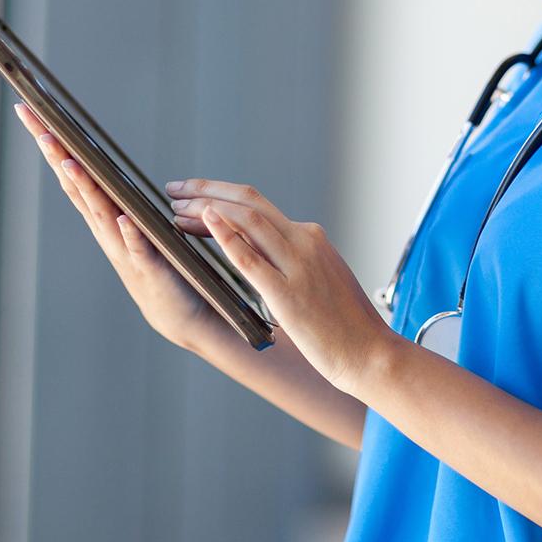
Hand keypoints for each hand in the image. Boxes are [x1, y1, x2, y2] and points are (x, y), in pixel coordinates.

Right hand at [12, 101, 214, 347]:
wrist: (185, 316)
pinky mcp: (152, 270)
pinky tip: (122, 219)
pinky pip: (139, 249)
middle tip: (37, 126)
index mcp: (109, 218)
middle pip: (79, 188)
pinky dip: (130, 234)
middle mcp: (110, 233)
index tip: (35, 115)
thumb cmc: (163, 270)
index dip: (56, 147)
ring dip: (86, 190)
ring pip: (101, 215)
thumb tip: (105, 170)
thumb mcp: (137, 228)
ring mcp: (127, 252)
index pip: (77, 176)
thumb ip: (122, 203)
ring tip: (70, 163)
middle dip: (57, 157)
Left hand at [164, 178, 395, 394]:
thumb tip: (260, 251)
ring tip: (176, 211)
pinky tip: (204, 222)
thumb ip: (293, 259)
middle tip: (174, 190)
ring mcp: (297, 265)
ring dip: (206, 209)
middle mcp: (304, 241)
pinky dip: (225, 235)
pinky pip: (250, 258)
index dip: (221, 195)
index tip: (195, 195)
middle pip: (249, 202)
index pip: (258, 206)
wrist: (367, 351)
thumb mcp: (320, 275)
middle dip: (207, 191)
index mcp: (310, 237)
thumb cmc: (344, 322)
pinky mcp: (288, 294)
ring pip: (247, 220)